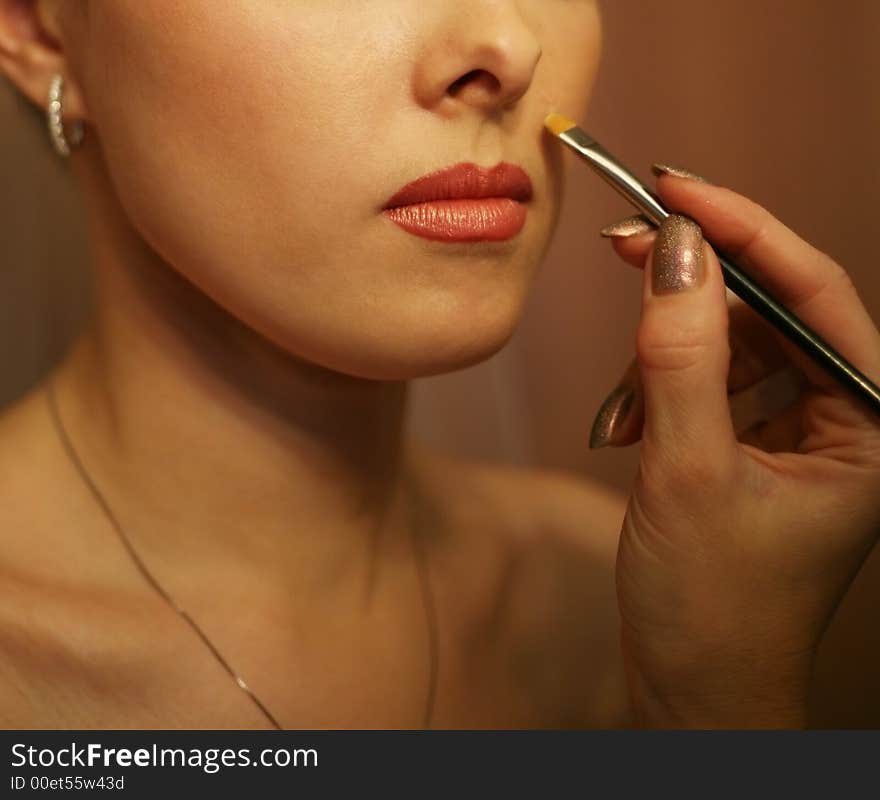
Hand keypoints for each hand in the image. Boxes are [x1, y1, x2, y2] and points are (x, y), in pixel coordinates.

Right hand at [594, 168, 879, 727]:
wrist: (695, 690)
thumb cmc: (712, 607)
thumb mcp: (687, 474)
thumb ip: (682, 358)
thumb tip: (671, 251)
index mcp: (870, 424)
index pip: (812, 293)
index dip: (742, 228)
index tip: (673, 188)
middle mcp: (845, 418)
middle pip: (768, 309)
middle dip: (690, 286)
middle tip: (624, 244)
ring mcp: (799, 433)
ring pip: (728, 342)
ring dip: (663, 356)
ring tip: (622, 412)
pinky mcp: (754, 446)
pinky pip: (707, 381)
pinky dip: (659, 391)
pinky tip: (628, 428)